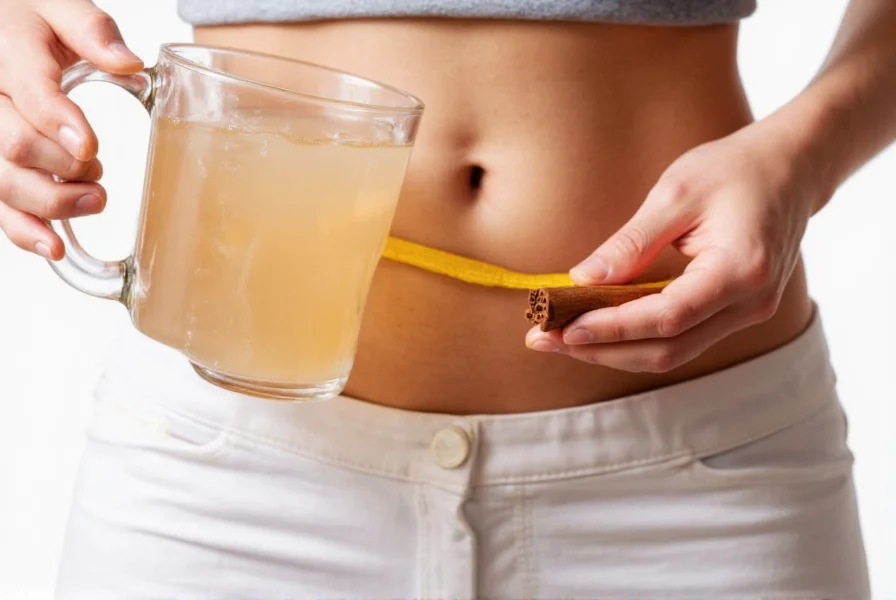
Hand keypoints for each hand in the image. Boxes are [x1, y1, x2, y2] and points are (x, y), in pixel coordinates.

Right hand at [0, 0, 141, 258]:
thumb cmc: (31, 18)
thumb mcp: (60, 5)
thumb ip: (92, 30)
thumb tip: (128, 62)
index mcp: (8, 51)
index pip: (31, 94)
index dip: (60, 124)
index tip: (89, 147)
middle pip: (14, 146)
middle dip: (63, 167)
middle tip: (99, 168)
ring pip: (1, 181)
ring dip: (51, 202)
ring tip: (95, 199)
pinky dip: (24, 230)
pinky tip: (53, 246)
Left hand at [526, 119, 827, 371]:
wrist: (792, 166)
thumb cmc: (735, 168)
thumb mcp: (677, 192)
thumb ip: (631, 242)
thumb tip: (584, 279)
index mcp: (740, 270)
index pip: (668, 317)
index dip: (612, 328)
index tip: (563, 329)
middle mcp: (751, 303)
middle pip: (668, 348)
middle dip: (600, 349)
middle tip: (542, 339)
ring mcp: (748, 313)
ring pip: (673, 351)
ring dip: (614, 350)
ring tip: (558, 339)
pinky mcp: (736, 312)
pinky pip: (682, 338)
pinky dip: (637, 338)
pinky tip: (597, 329)